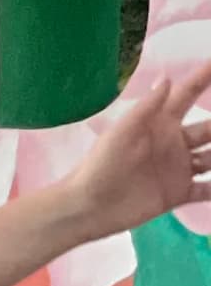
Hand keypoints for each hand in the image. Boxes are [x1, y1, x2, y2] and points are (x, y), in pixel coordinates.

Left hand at [52, 58, 210, 246]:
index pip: (188, 94)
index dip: (204, 77)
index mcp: (160, 124)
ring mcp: (179, 168)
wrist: (87, 208)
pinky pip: (208, 190)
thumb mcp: (121, 134)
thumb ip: (146, 108)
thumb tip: (167, 77)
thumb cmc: (100, 166)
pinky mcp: (179, 193)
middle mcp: (175, 143)